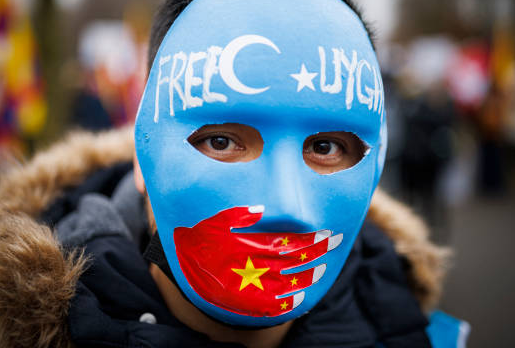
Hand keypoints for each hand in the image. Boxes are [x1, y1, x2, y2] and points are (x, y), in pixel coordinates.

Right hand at [173, 205, 342, 316]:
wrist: (181, 262)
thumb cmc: (201, 235)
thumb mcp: (217, 218)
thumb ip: (241, 214)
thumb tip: (263, 209)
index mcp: (248, 245)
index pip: (289, 243)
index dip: (312, 240)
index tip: (328, 234)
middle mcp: (250, 266)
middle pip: (293, 262)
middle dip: (316, 253)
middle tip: (333, 243)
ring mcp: (247, 286)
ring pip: (286, 284)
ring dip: (307, 276)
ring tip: (322, 267)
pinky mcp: (242, 301)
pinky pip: (271, 306)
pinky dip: (289, 302)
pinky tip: (301, 296)